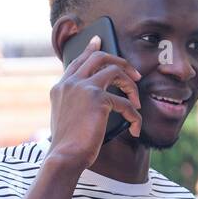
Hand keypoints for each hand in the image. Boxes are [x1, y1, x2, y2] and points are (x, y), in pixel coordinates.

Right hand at [48, 35, 142, 169]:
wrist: (64, 157)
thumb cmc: (68, 146)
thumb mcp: (67, 119)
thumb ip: (76, 104)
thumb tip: (99, 101)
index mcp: (61, 87)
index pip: (78, 61)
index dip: (90, 49)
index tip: (99, 41)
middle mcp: (70, 83)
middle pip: (99, 58)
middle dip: (120, 62)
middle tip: (134, 74)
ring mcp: (83, 88)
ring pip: (114, 71)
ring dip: (131, 85)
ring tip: (136, 101)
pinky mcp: (97, 99)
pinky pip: (125, 102)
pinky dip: (134, 116)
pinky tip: (135, 128)